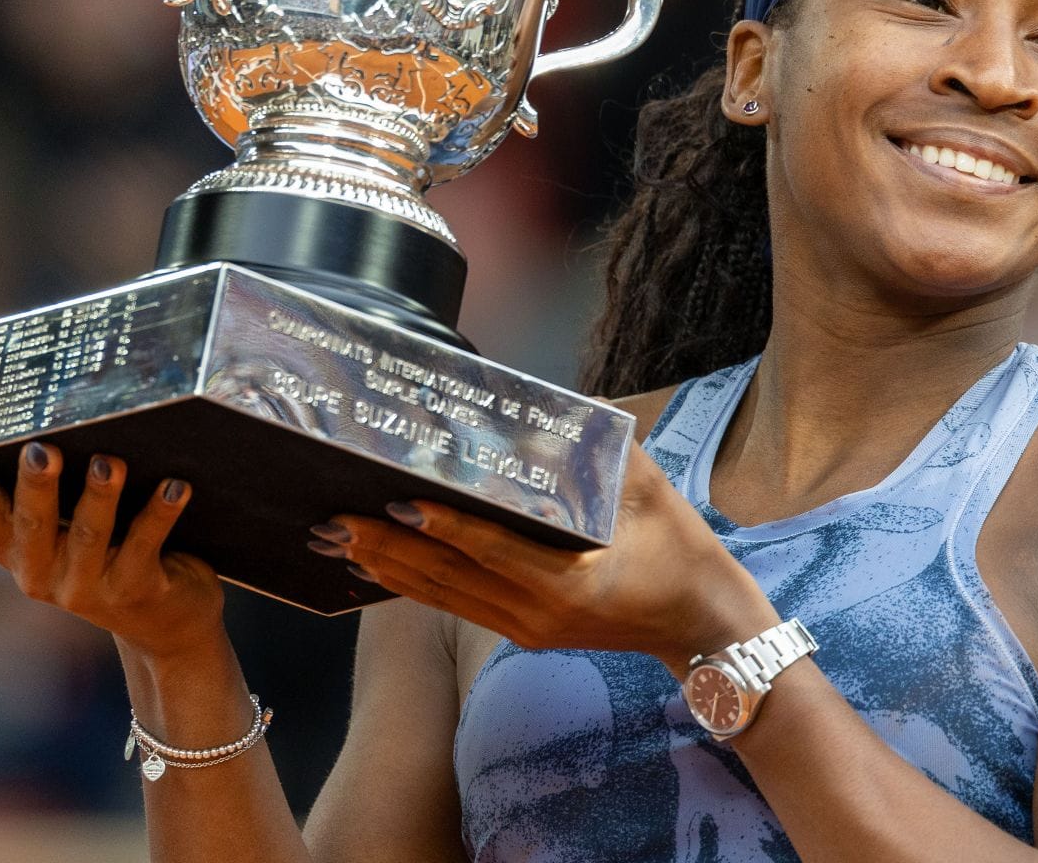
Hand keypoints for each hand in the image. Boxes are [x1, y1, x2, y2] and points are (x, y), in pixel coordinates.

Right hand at [0, 438, 225, 662]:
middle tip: (42, 449)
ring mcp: (87, 589)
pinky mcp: (135, 592)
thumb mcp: (72, 530)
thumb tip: (67, 419)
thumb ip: (58, 491)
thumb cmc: (111, 552)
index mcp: (16, 551)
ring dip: (100, 497)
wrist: (164, 624)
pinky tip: (175, 486)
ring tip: (109, 462)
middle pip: (35, 525)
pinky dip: (159, 513)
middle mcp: (42, 574)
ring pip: (90, 536)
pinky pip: (144, 547)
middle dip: (37, 486)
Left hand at [318, 444, 779, 675]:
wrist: (700, 623)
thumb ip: (595, 448)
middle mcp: (539, 612)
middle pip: (450, 578)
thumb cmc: (678, 549)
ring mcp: (527, 628)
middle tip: (337, 517)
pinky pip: (458, 605)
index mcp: (571, 581)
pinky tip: (382, 565)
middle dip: (388, 547)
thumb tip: (543, 404)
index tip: (399, 502)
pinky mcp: (523, 632)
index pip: (492, 549)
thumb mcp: (646, 488)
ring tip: (340, 540)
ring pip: (444, 596)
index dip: (444, 526)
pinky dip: (416, 584)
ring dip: (390, 568)